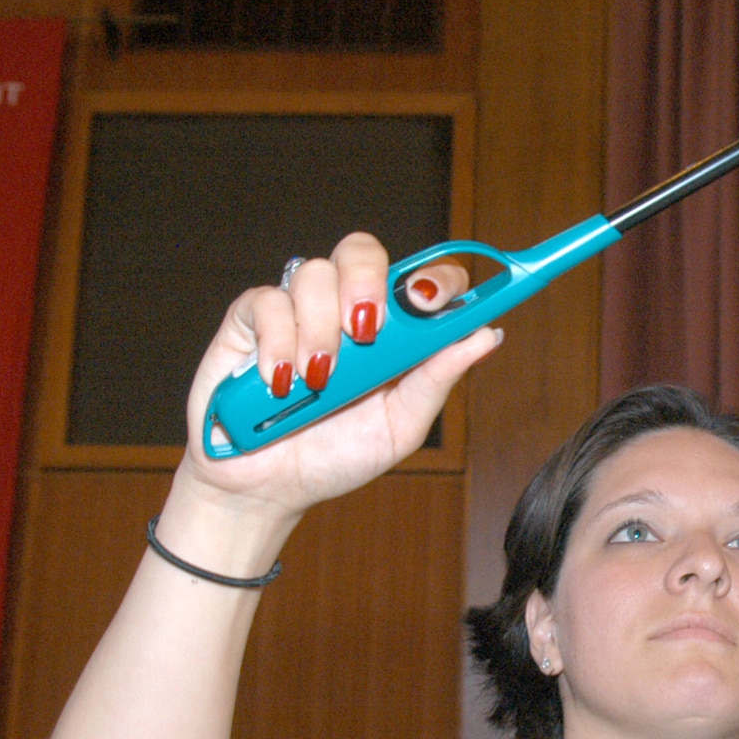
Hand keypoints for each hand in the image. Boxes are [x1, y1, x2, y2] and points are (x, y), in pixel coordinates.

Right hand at [175, 232, 491, 519]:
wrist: (269, 489)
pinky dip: (278, 342)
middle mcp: (345, 310)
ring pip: (314, 273)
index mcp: (391, 332)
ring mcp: (298, 310)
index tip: (431, 302)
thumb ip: (437, 378)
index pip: (419, 280)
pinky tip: (282, 382)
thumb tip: (488, 336)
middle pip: (362, 250)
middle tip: (368, 330)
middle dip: (368, 280)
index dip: (434, 279)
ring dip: (321, 329)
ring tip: (318, 380)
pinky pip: (268, 301)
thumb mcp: (400, 426)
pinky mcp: (251, 319)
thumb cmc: (337, 456)